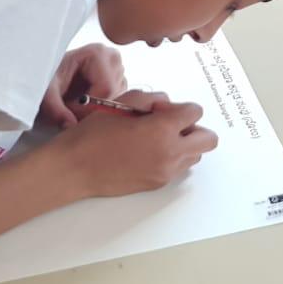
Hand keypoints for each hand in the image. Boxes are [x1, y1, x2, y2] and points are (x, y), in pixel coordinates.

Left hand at [38, 43, 127, 127]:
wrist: (49, 75)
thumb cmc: (47, 77)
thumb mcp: (46, 92)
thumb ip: (55, 109)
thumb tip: (70, 124)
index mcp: (98, 53)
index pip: (105, 88)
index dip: (87, 106)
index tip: (69, 111)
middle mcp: (112, 59)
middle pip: (113, 95)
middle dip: (92, 109)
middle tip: (70, 111)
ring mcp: (118, 70)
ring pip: (116, 101)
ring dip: (96, 110)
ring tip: (74, 105)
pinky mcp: (119, 82)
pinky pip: (117, 103)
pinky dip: (100, 109)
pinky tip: (84, 104)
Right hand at [44, 92, 217, 197]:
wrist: (75, 169)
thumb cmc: (93, 135)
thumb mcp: (122, 103)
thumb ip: (151, 99)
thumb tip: (166, 105)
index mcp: (162, 129)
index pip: (195, 112)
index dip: (180, 107)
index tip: (163, 109)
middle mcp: (170, 153)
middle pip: (208, 139)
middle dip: (193, 127)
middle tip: (171, 124)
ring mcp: (165, 171)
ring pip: (195, 155)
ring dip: (185, 143)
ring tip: (159, 139)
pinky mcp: (157, 183)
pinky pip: (178, 168)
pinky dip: (172, 158)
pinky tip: (149, 152)